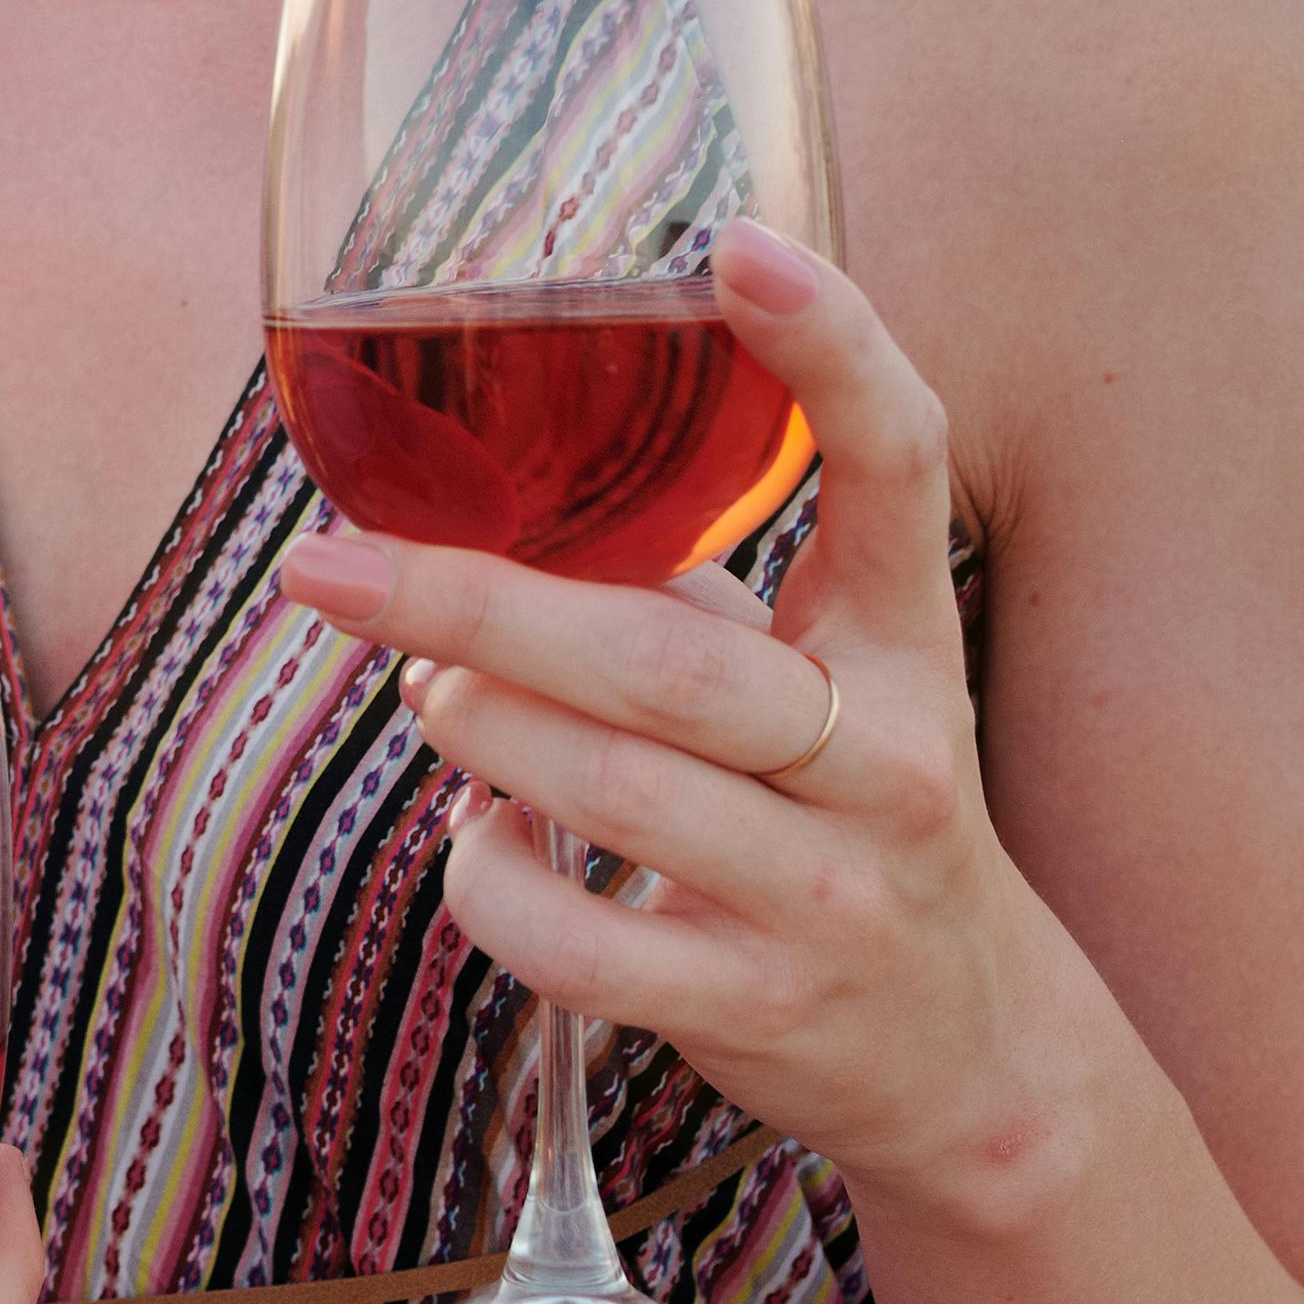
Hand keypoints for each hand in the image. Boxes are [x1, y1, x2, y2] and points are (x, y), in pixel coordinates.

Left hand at [272, 223, 1065, 1227]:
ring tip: (421, 684)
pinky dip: (489, 881)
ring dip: (476, 727)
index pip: (902, 462)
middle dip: (475, 599)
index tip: (734, 244)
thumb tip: (482, 517)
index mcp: (909, 641)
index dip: (830, 345)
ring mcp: (829, 895)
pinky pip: (575, 943)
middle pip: (667, 658)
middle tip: (330, 557)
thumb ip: (696, 596)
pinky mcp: (758, 1010)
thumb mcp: (832, 689)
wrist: (974, 1059)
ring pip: (610, 789)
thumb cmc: (852, 820)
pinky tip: (479, 843)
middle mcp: (885, 758)